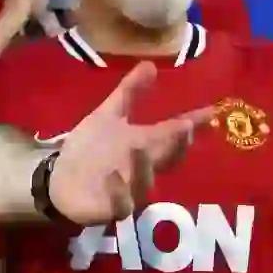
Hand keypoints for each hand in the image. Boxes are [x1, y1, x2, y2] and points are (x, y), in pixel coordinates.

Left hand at [48, 62, 213, 224]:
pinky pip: (121, 204)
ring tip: (140, 146)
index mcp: (143, 144)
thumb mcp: (107, 116)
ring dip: (144, 165)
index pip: (172, 133)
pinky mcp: (112, 207)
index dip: (192, 123)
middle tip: (186, 127)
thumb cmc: (90, 148)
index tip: (212, 111)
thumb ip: (129, 93)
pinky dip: (119, 192)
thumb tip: (149, 64)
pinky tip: (113, 178)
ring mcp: (130, 189)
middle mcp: (143, 168)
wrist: (60, 180)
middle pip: (166, 157)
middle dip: (177, 144)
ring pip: (145, 181)